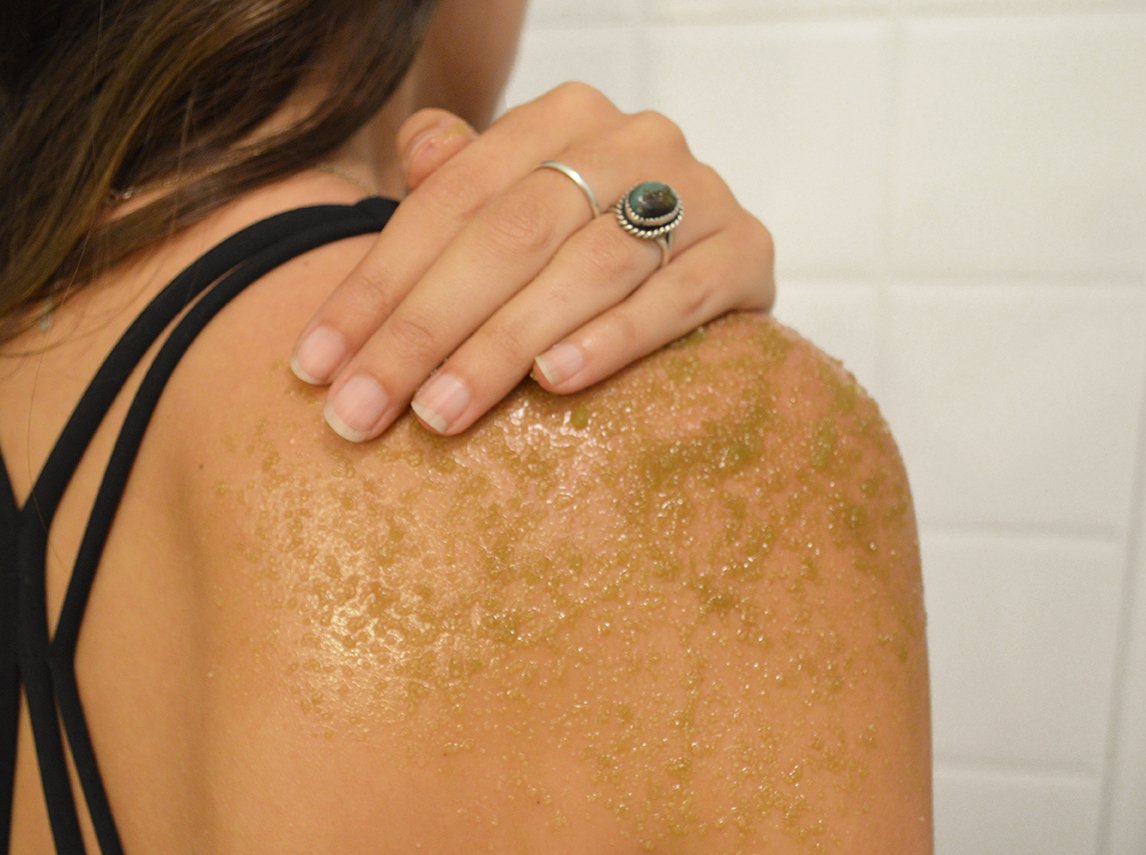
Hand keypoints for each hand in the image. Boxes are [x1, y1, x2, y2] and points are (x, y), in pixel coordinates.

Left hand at [291, 82, 774, 440]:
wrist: (714, 263)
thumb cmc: (588, 249)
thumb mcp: (517, 207)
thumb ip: (463, 180)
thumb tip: (418, 148)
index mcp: (560, 118)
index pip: (448, 200)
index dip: (374, 284)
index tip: (315, 366)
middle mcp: (632, 138)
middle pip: (507, 235)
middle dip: (423, 330)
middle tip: (361, 411)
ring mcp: (697, 190)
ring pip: (583, 267)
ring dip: (503, 345)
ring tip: (441, 412)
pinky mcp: (747, 251)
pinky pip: (676, 296)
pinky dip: (614, 338)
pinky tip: (558, 382)